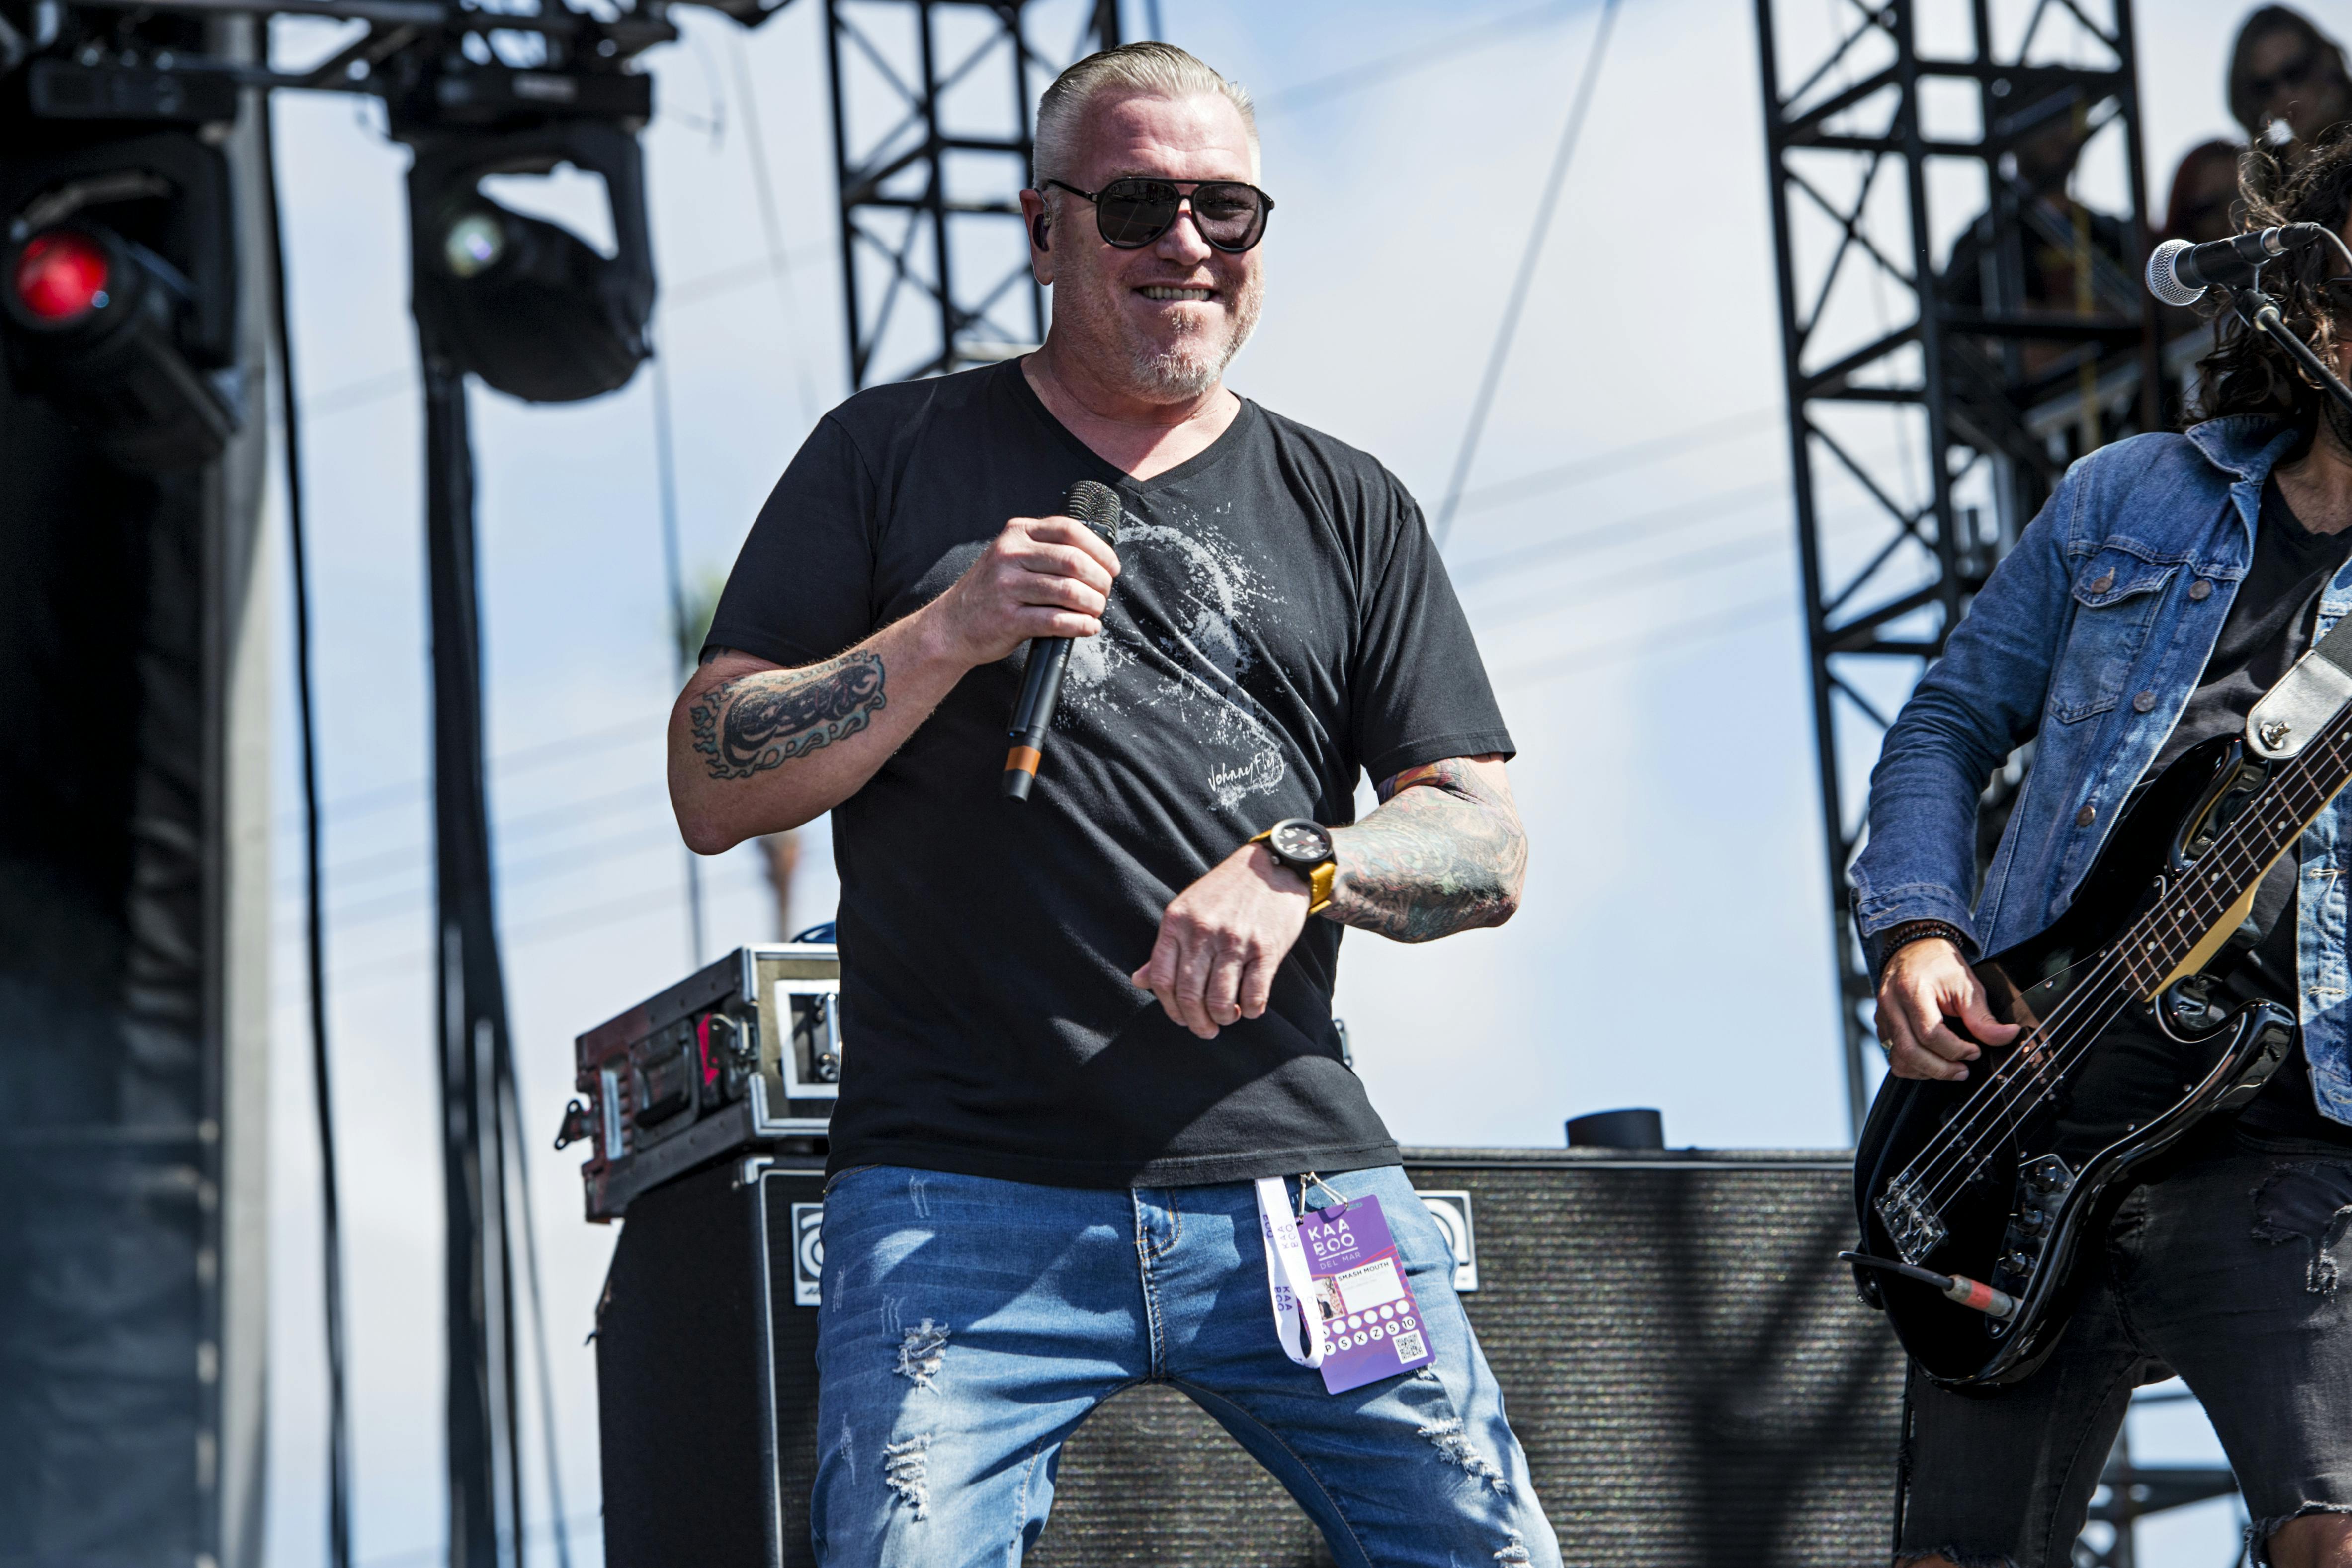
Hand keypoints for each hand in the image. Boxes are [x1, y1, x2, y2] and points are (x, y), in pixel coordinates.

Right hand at [925, 514, 1120, 667]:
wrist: (950, 626)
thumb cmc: (990, 592)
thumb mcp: (1011, 556)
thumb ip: (1044, 550)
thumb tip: (1096, 559)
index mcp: (1016, 534)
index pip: (1070, 530)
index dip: (1100, 549)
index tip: (1112, 567)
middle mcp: (1010, 555)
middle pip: (1074, 561)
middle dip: (1100, 580)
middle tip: (1104, 593)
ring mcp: (1007, 587)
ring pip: (1068, 591)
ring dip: (1093, 604)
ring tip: (1096, 611)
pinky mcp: (1008, 618)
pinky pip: (1056, 621)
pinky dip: (1080, 625)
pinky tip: (1088, 627)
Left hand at [1131, 844, 1310, 1038]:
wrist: (1271, 867)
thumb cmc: (1225, 893)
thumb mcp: (1187, 911)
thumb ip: (1165, 949)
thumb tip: (1139, 981)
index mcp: (1177, 922)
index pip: (1162, 979)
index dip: (1169, 1008)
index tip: (1181, 1018)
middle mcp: (1203, 931)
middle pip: (1189, 995)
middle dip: (1196, 1022)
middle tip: (1205, 1030)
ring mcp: (1235, 940)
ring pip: (1220, 1001)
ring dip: (1223, 1019)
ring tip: (1227, 1018)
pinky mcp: (1266, 948)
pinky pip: (1254, 995)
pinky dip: (1250, 1010)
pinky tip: (1249, 1008)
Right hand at [1877, 938, 2018, 1080]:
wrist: (1915, 948)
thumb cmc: (1941, 965)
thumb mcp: (1967, 986)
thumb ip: (1983, 1018)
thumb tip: (2008, 1037)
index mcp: (1912, 991)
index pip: (1930, 1034)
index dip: (1956, 1050)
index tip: (1975, 1052)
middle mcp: (1891, 1005)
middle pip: (1910, 1052)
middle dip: (1941, 1069)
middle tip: (1963, 1071)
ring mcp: (1882, 1016)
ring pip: (1898, 1059)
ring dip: (1926, 1071)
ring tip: (1949, 1069)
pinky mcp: (1881, 1024)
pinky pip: (1893, 1055)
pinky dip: (1913, 1065)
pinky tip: (1932, 1061)